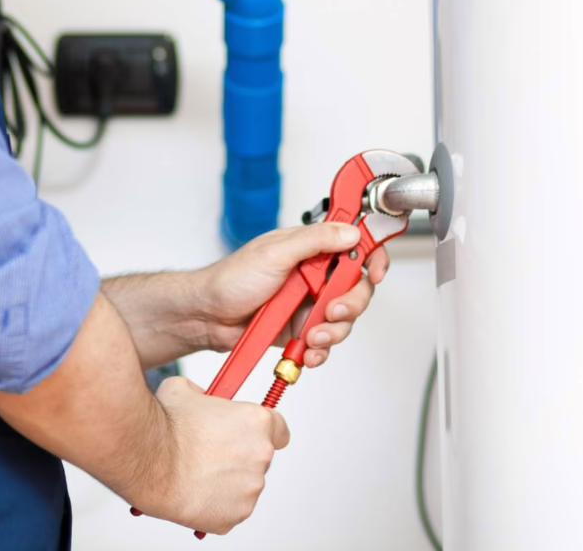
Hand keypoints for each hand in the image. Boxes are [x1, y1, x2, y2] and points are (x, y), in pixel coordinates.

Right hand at [146, 376, 289, 534]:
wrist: (150, 460)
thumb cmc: (169, 427)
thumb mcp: (186, 389)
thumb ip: (204, 393)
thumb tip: (202, 398)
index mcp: (257, 422)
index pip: (280, 429)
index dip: (264, 431)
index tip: (251, 434)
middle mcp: (261, 454)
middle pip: (260, 456)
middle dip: (240, 454)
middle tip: (213, 452)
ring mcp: (250, 487)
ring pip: (245, 483)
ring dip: (228, 479)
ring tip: (199, 471)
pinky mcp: (236, 514)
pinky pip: (232, 507)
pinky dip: (218, 502)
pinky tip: (197, 489)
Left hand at [197, 223, 389, 369]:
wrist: (207, 317)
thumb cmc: (231, 279)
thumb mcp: (275, 253)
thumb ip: (315, 241)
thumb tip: (349, 232)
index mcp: (309, 247)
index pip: (353, 244)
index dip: (371, 256)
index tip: (375, 271)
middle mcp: (313, 273)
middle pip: (356, 287)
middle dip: (351, 304)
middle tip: (333, 311)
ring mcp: (308, 302)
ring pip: (343, 318)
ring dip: (333, 331)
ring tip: (311, 335)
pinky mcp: (301, 328)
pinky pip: (324, 341)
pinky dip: (319, 350)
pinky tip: (307, 350)